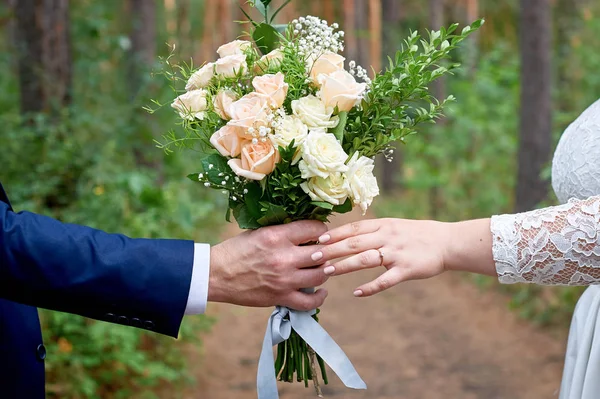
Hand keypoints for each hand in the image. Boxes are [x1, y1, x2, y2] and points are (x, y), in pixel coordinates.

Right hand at [208, 220, 329, 310]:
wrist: (215, 275)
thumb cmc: (235, 251)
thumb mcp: (259, 232)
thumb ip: (283, 232)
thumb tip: (306, 231)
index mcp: (277, 236)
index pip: (314, 229)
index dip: (321, 230)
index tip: (320, 232)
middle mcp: (284, 257)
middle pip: (322, 253)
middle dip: (326, 251)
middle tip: (323, 251)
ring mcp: (284, 279)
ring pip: (320, 275)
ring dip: (324, 271)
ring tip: (321, 268)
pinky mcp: (281, 297)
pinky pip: (310, 301)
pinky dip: (319, 297)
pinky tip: (321, 290)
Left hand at [311, 218, 453, 296]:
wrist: (447, 242)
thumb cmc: (417, 234)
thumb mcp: (394, 225)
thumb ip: (373, 230)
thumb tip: (348, 234)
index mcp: (384, 225)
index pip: (354, 228)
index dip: (335, 233)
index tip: (318, 239)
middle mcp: (388, 237)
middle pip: (354, 243)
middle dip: (332, 249)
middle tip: (313, 256)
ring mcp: (396, 253)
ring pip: (365, 259)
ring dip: (345, 265)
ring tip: (327, 271)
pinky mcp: (406, 270)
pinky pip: (385, 280)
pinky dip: (370, 287)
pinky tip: (357, 293)